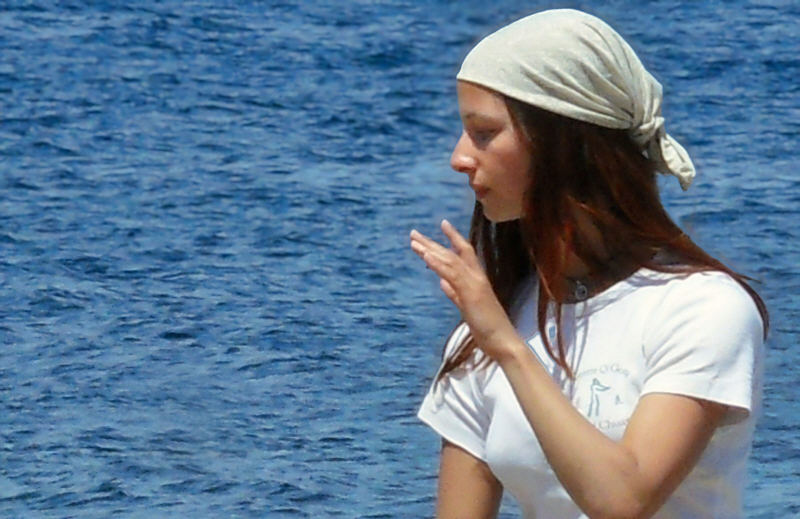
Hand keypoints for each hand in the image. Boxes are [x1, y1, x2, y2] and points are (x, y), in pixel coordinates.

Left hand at [409, 220, 518, 360]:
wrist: (503, 341)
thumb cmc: (489, 327)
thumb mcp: (467, 308)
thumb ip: (455, 294)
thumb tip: (442, 283)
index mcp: (476, 280)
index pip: (464, 252)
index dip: (453, 238)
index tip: (443, 224)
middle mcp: (477, 277)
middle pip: (452, 253)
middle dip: (432, 242)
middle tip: (413, 233)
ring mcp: (475, 284)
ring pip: (450, 260)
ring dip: (431, 249)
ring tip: (414, 241)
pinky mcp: (471, 293)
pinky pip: (452, 274)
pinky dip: (438, 264)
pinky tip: (426, 256)